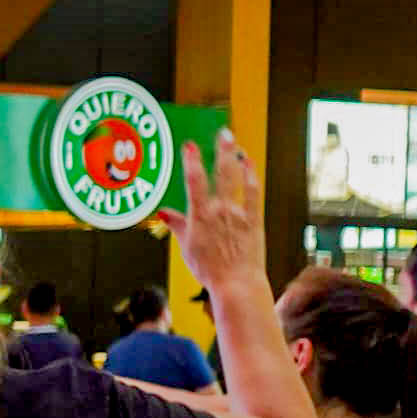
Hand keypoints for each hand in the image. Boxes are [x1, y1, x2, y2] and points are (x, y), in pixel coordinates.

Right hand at [170, 131, 266, 304]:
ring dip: (235, 158)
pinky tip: (249, 164)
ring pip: (236, 179)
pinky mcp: (253, 220)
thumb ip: (177, 225)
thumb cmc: (209, 270)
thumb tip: (163, 212)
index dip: (191, 161)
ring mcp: (238, 214)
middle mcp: (219, 210)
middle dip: (220, 151)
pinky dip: (250, 176)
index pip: (194, 181)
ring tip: (235, 143)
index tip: (189, 145)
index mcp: (200, 216)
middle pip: (220, 173)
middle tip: (222, 133)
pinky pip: (252, 193)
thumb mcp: (187, 247)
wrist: (236, 284)